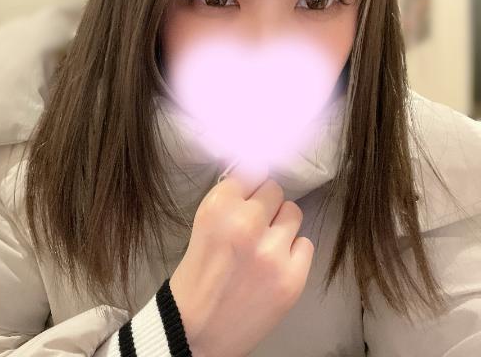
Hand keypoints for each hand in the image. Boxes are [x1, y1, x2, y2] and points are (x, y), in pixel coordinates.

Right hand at [169, 163, 314, 356]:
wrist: (196, 332)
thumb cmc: (196, 277)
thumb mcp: (202, 227)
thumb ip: (229, 201)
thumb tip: (256, 173)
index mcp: (217, 209)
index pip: (251, 170)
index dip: (250, 183)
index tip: (250, 190)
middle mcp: (246, 224)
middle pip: (274, 189)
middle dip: (265, 203)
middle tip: (255, 223)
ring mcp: (272, 252)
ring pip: (293, 212)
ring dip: (281, 224)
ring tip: (266, 244)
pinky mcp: (292, 278)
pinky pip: (306, 244)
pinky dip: (292, 252)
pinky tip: (275, 265)